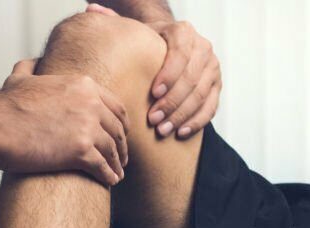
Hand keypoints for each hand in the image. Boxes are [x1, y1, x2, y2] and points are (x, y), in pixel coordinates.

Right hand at [0, 59, 128, 185]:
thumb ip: (33, 67)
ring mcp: (88, 127)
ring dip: (117, 164)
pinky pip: (103, 166)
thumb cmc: (4, 104)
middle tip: (121, 158)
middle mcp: (91, 104)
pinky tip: (110, 181)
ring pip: (112, 149)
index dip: (121, 124)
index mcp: (83, 86)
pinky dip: (108, 175)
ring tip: (117, 173)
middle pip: (117, 129)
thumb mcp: (20, 76)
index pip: (116, 106)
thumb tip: (36, 61)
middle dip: (122, 145)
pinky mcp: (81, 151)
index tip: (121, 134)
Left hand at [85, 4, 219, 138]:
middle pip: (192, 78)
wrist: (171, 48)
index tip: (153, 94)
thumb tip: (92, 10)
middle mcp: (203, 48)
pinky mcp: (217, 87)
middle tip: (154, 119)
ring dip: (182, 115)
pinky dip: (196, 122)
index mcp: (184, 32)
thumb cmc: (149, 44)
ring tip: (163, 130)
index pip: (181, 53)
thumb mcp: (135, 31)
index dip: (169, 75)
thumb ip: (115, 21)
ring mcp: (213, 69)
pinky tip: (180, 133)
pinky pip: (211, 107)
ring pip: (202, 95)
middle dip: (173, 101)